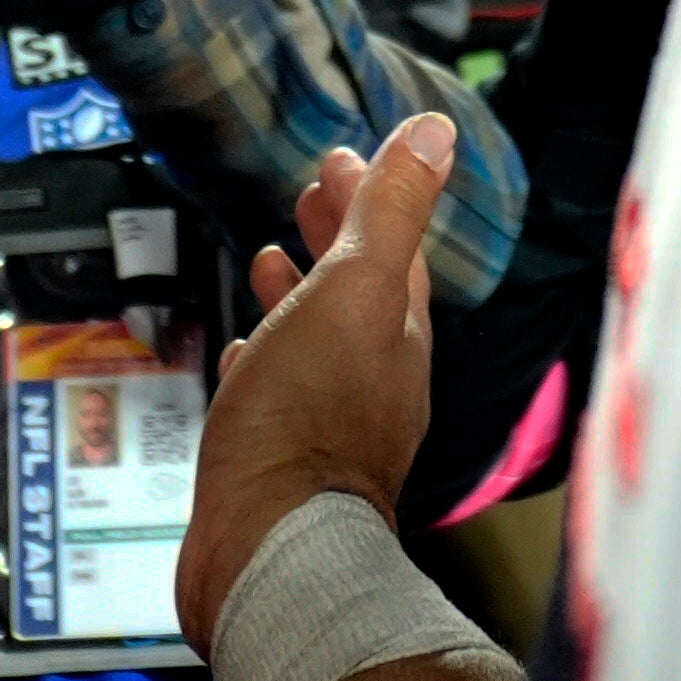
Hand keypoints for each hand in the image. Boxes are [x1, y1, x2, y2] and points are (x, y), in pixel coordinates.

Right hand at [178, 109, 453, 651]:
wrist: (267, 548)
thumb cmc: (306, 421)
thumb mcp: (351, 293)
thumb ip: (390, 214)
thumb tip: (434, 132)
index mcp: (395, 336)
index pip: (392, 250)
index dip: (369, 198)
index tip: (338, 158)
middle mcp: (374, 380)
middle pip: (359, 291)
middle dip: (337, 237)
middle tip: (308, 191)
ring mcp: (329, 423)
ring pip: (320, 338)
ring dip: (300, 292)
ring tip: (270, 257)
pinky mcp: (282, 461)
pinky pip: (281, 393)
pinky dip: (267, 356)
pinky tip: (246, 351)